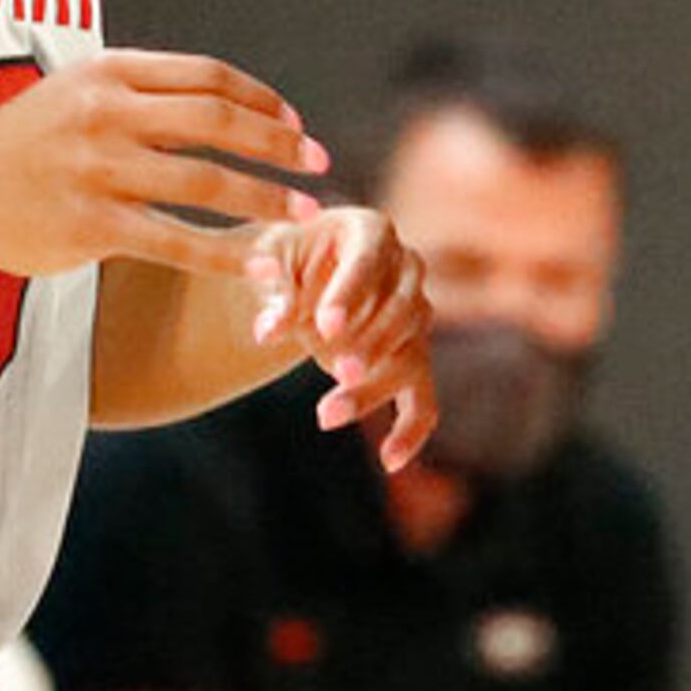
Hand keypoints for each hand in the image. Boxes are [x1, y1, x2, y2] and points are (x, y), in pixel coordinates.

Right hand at [0, 49, 329, 280]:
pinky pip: (175, 241)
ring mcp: (97, 171)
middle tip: (318, 163)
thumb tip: (227, 100)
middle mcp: (107, 114)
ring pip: (205, 183)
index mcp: (110, 73)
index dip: (262, 99)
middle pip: (217, 123)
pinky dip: (224, 254)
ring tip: (304, 214)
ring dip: (264, 199)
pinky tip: (259, 266)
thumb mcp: (79, 91)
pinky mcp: (91, 226)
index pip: (208, 77)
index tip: (295, 123)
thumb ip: (144, 91)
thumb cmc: (25, 141)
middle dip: (278, 145)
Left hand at [244, 209, 438, 471]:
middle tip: (337, 371)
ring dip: (374, 387)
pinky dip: (412, 430)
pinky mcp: (412, 358)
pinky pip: (424, 397)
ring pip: (411, 355)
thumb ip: (272, 293)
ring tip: (326, 414)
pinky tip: (389, 460)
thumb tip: (266, 331)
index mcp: (370, 230)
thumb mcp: (270, 264)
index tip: (324, 328)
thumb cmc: (285, 257)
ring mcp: (416, 315)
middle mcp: (406, 269)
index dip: (349, 295)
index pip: (368, 261)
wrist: (302, 276)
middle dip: (370, 344)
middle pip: (402, 310)